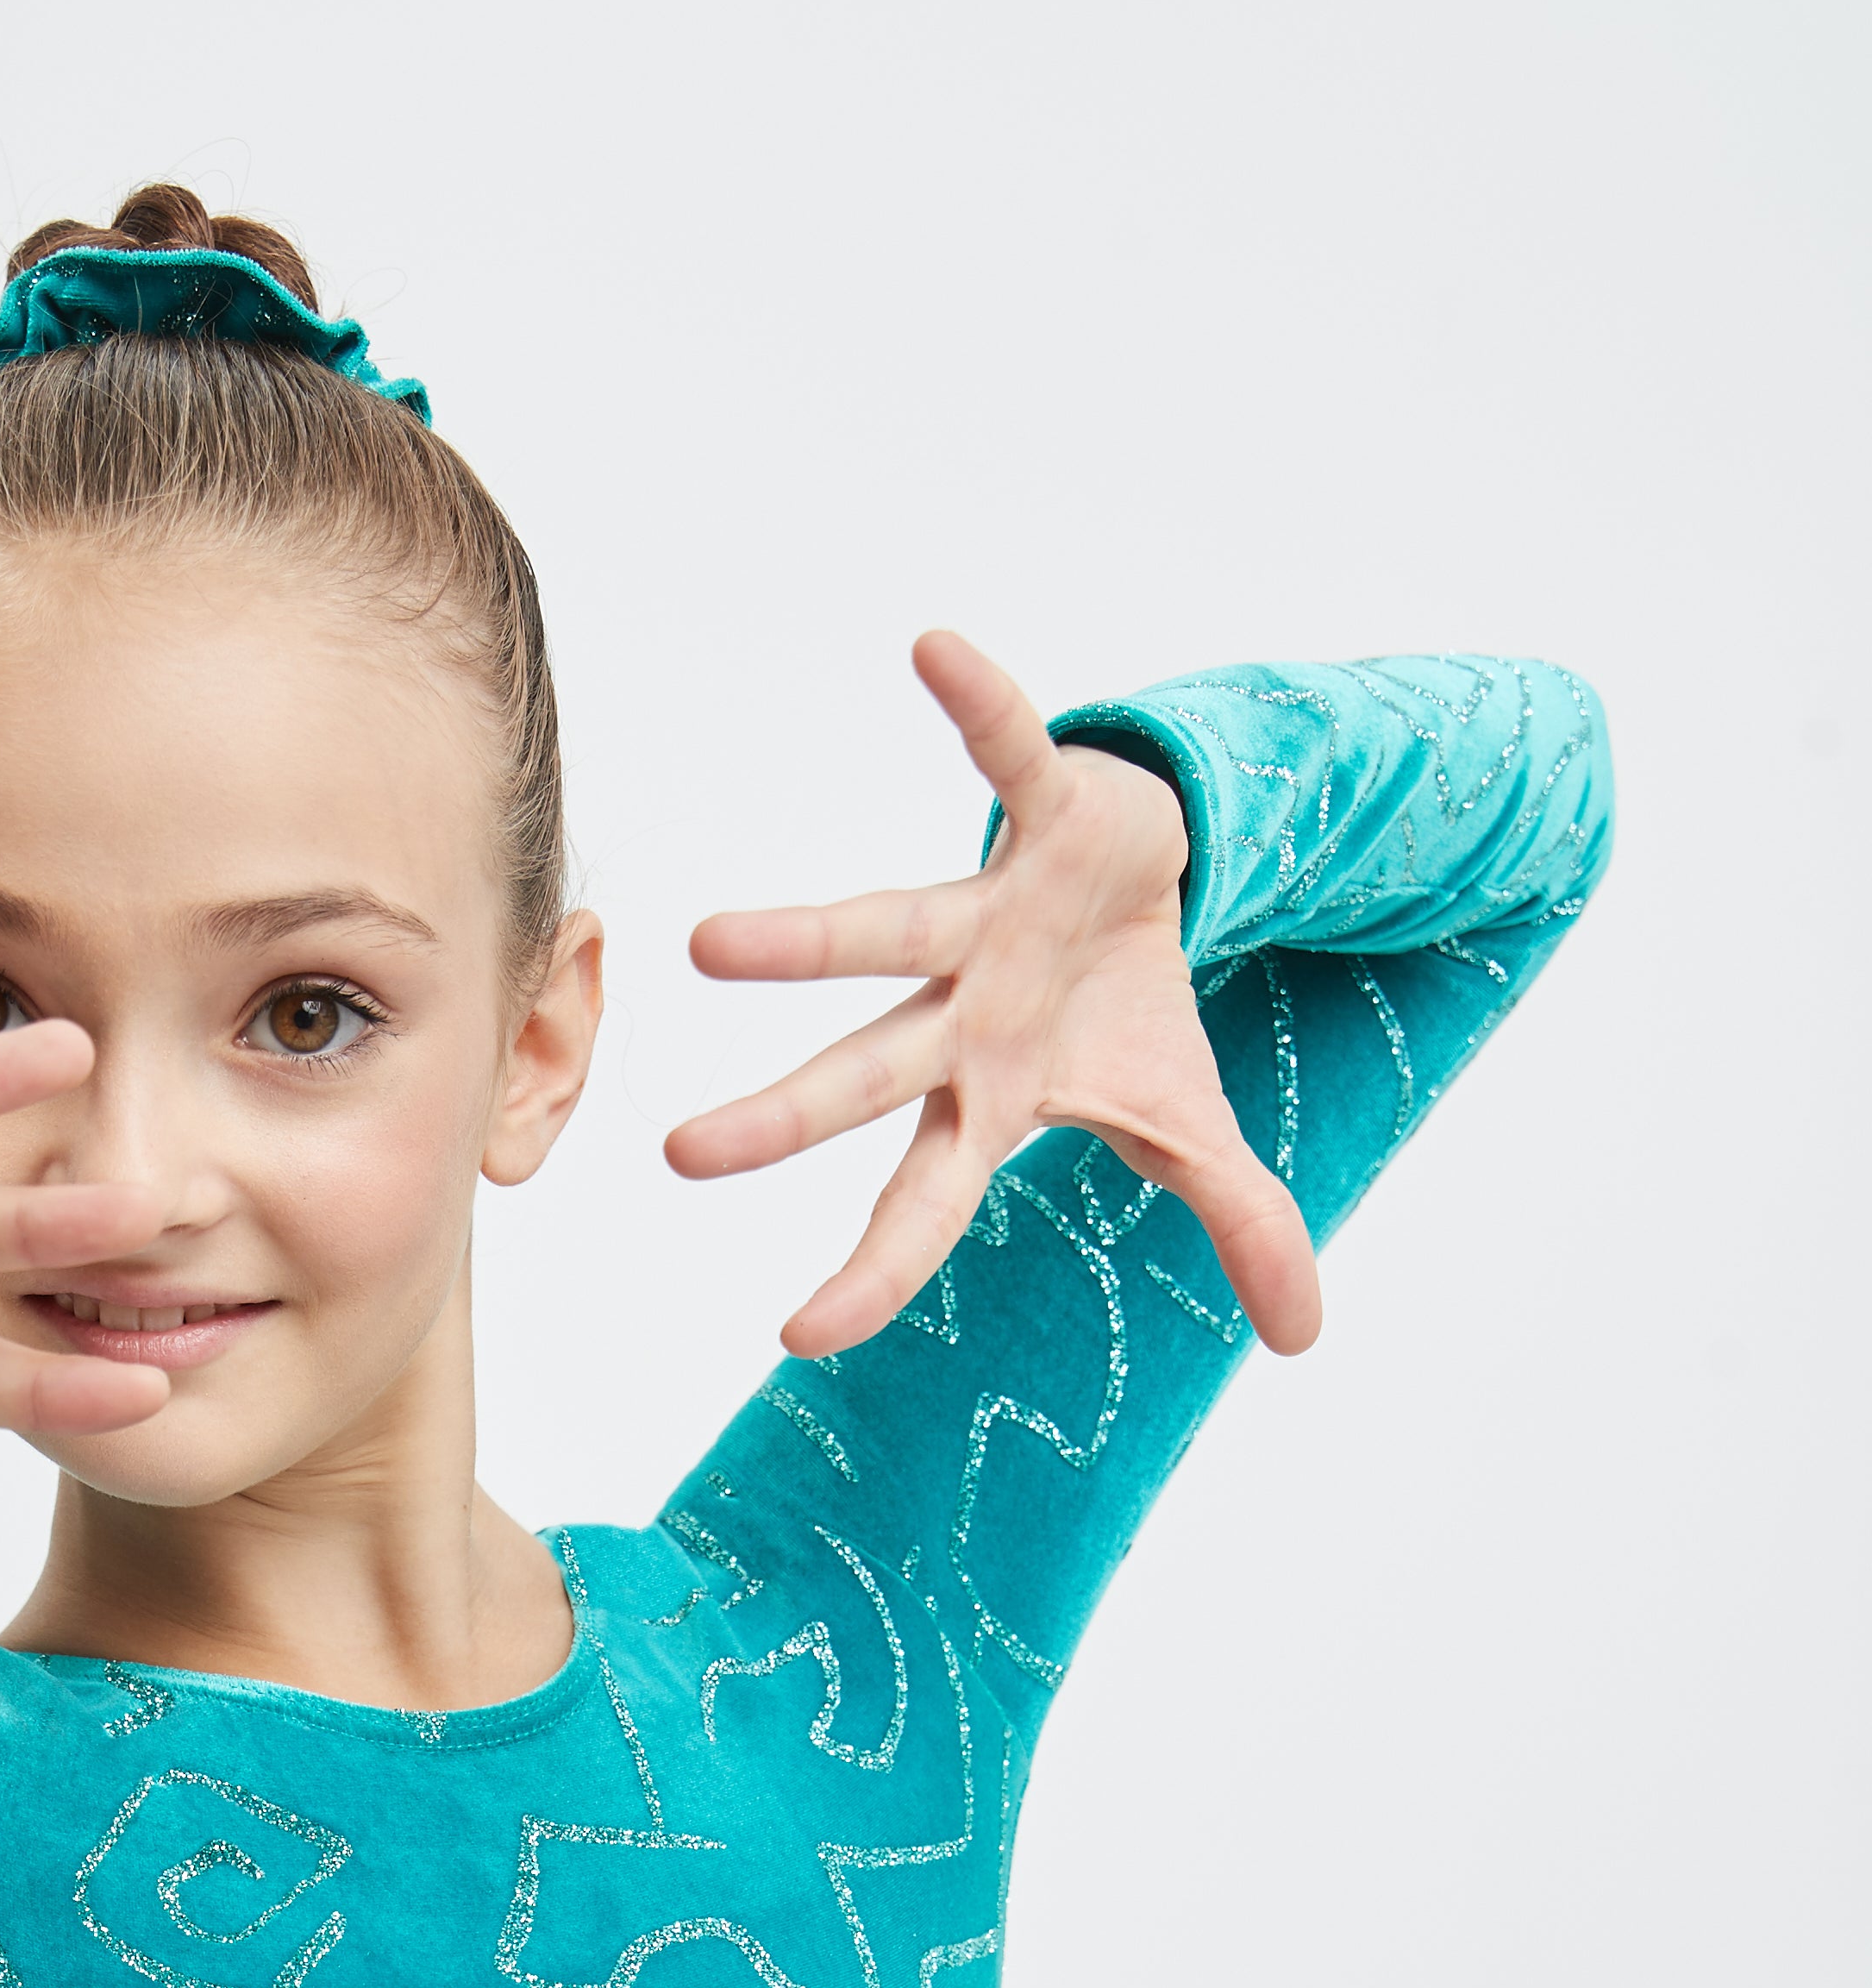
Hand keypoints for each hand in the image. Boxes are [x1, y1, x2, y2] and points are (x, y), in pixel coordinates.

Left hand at [666, 631, 1321, 1362]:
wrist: (1155, 875)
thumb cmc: (1122, 1011)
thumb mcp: (1191, 1125)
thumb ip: (1240, 1227)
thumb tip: (1304, 1338)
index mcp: (987, 1099)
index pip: (921, 1206)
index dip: (871, 1273)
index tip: (798, 1336)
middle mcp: (961, 1016)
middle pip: (863, 1080)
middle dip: (781, 1121)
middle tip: (682, 1155)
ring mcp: (986, 918)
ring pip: (880, 934)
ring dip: (800, 944)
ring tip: (706, 946)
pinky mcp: (1038, 815)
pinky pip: (1007, 753)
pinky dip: (982, 705)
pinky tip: (934, 649)